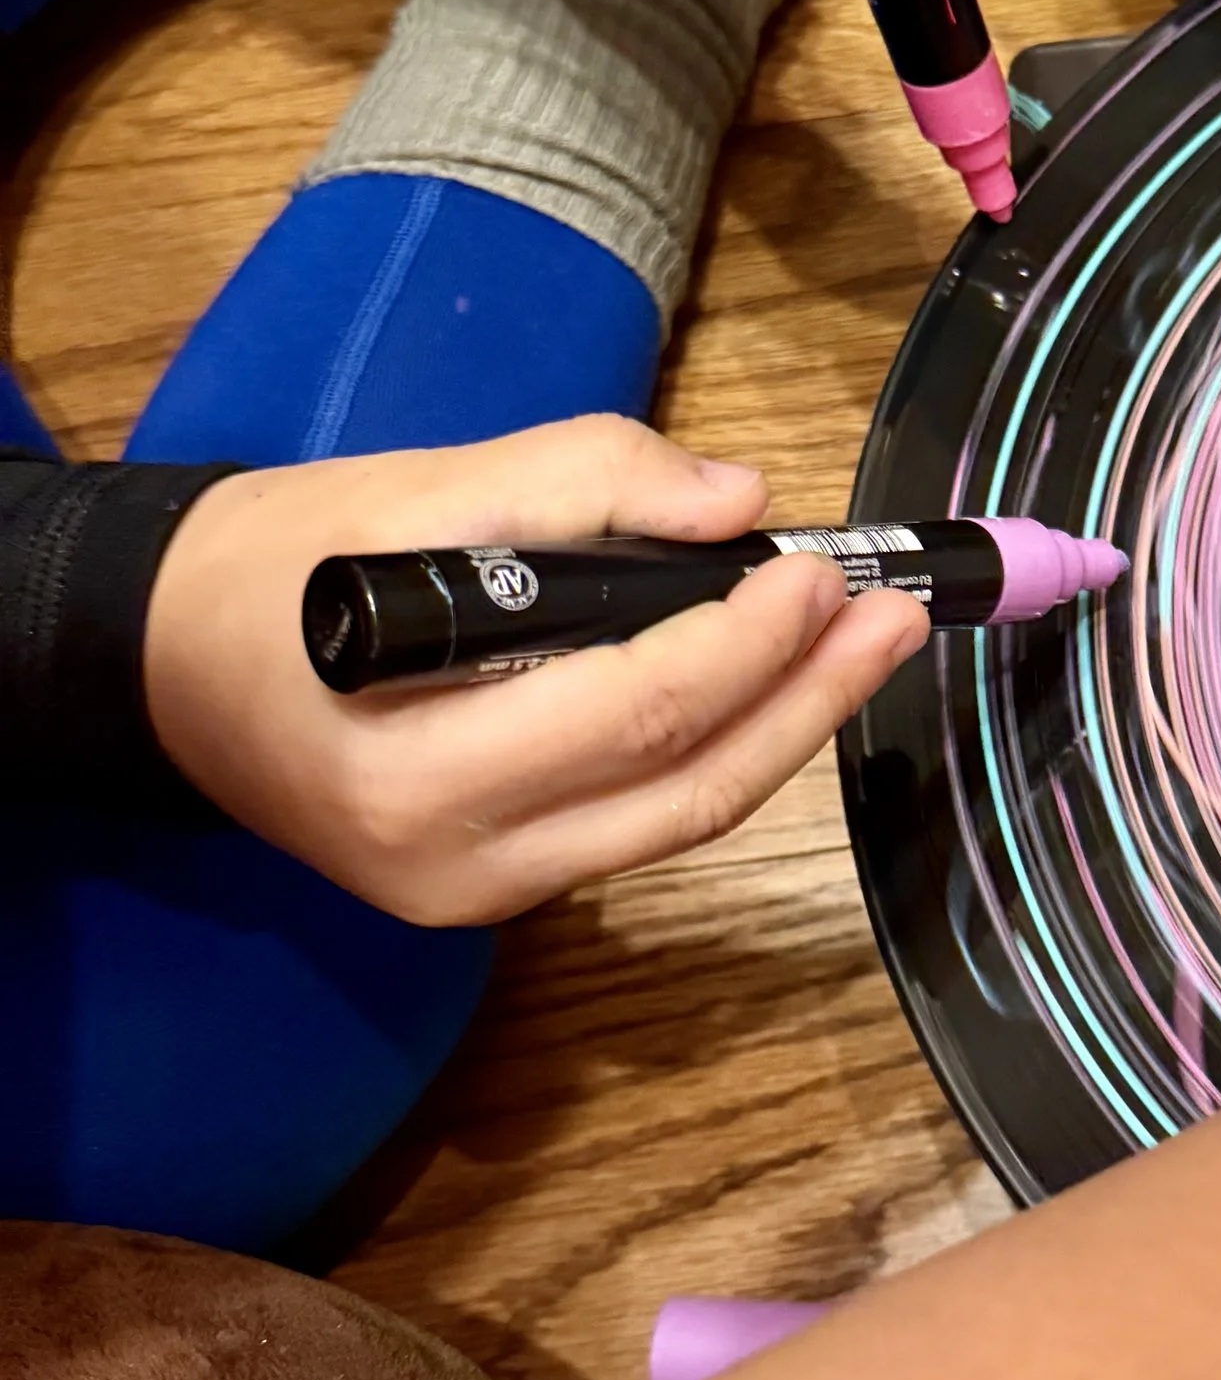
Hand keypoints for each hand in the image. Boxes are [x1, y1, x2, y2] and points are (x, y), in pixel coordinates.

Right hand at [142, 419, 928, 926]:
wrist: (165, 662)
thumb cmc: (280, 571)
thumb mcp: (414, 490)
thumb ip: (581, 481)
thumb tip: (737, 498)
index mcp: (415, 773)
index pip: (635, 708)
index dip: (749, 638)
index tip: (821, 565)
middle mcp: (453, 867)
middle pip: (684, 788)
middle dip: (808, 698)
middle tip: (897, 616)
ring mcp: (477, 898)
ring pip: (677, 820)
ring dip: (787, 730)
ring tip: (867, 646)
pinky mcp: (498, 891)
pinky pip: (638, 824)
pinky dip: (718, 752)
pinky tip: (779, 685)